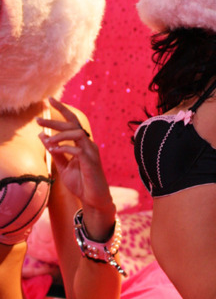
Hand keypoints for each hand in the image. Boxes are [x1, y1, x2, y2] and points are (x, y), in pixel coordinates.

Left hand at [36, 98, 114, 233]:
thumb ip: (55, 151)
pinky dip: (64, 148)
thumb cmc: (81, 183)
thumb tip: (42, 136)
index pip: (72, 122)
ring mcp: (91, 152)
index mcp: (83, 143)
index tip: (50, 99)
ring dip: (59, 135)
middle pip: (72, 124)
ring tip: (47, 142)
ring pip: (76, 133)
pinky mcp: (91, 161)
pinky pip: (77, 149)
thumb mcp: (63, 166)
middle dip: (54, 121)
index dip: (62, 109)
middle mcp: (89, 144)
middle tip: (38, 120)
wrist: (93, 199)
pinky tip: (53, 150)